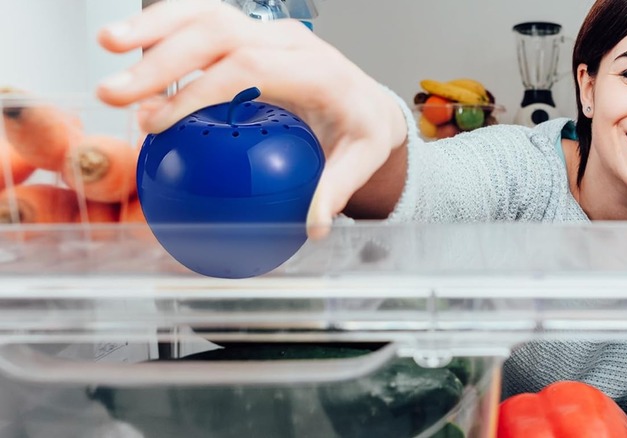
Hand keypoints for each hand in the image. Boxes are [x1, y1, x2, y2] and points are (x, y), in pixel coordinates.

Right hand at [96, 0, 407, 236]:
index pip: (249, 68)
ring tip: (107, 45)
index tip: (159, 122)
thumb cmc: (361, 128)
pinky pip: (203, 21)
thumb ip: (336, 190)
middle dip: (161, 59)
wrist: (368, 102)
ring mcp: (268, 32)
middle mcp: (289, 42)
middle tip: (116, 93)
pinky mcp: (250, 34)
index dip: (198, 91)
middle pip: (218, 33)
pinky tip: (129, 47)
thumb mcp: (361, 160)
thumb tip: (314, 226)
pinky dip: (164, 29)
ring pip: (205, 14)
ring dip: (153, 26)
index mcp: (317, 70)